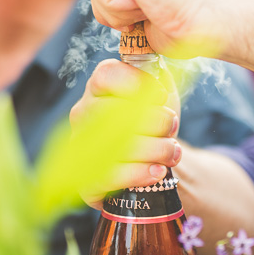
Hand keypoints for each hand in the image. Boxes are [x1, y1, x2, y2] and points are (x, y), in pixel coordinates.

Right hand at [70, 59, 181, 209]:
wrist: (158, 159)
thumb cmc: (157, 119)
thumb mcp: (161, 90)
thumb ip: (158, 75)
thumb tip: (158, 76)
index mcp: (99, 87)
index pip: (106, 75)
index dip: (136, 83)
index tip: (161, 96)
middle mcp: (83, 114)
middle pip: (111, 112)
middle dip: (152, 120)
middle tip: (172, 125)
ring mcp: (81, 147)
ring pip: (113, 146)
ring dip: (152, 149)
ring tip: (172, 151)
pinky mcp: (86, 180)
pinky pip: (110, 176)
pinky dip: (139, 174)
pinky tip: (158, 170)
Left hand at [83, 0, 234, 58]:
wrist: (215, 27)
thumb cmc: (191, 27)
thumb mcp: (150, 8)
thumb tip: (102, 6)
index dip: (119, 11)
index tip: (153, 14)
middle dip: (115, 11)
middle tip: (154, 12)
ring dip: (118, 11)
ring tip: (154, 7)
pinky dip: (117, 8)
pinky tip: (149, 5)